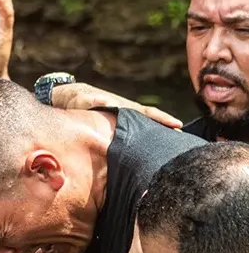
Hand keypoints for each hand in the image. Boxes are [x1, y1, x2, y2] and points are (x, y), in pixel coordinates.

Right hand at [51, 82, 182, 130]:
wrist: (72, 96)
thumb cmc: (93, 112)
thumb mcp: (105, 124)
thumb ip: (118, 136)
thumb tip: (128, 156)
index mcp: (127, 113)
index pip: (150, 117)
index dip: (164, 122)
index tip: (180, 128)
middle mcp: (122, 106)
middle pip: (144, 112)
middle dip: (160, 118)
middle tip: (176, 125)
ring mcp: (108, 101)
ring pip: (124, 107)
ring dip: (135, 111)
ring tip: (147, 116)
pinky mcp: (91, 99)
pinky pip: (97, 101)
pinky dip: (102, 101)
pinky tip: (106, 102)